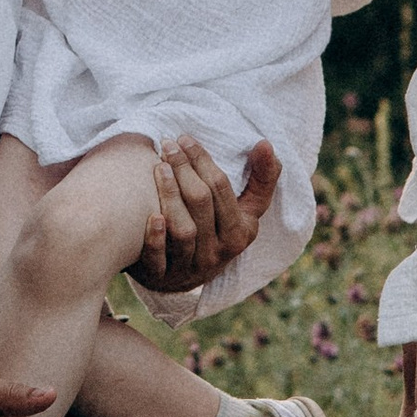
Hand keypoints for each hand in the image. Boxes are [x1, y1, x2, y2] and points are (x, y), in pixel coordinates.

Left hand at [129, 136, 276, 299]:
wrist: (186, 275)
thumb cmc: (218, 229)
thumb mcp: (246, 210)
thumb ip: (261, 178)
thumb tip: (266, 143)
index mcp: (241, 232)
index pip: (221, 188)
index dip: (202, 160)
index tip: (185, 137)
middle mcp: (218, 252)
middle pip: (201, 204)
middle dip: (183, 168)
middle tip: (167, 144)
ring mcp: (191, 267)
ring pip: (183, 230)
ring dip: (170, 195)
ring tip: (157, 166)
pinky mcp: (163, 278)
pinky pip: (160, 260)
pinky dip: (156, 238)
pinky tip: (151, 214)